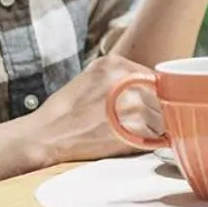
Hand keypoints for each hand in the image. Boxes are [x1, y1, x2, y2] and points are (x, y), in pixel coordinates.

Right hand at [16, 52, 163, 167]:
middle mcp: (126, 79)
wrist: (44, 136)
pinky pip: (156, 135)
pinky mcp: (133, 128)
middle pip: (161, 96)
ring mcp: (132, 103)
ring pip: (163, 116)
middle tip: (148, 123)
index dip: (155, 95)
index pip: (154, 77)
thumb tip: (148, 83)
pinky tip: (136, 142)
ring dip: (157, 127)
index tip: (151, 106)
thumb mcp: (91, 78)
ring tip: (140, 133)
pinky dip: (151, 141)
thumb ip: (120, 76)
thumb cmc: (65, 111)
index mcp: (116, 64)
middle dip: (158, 110)